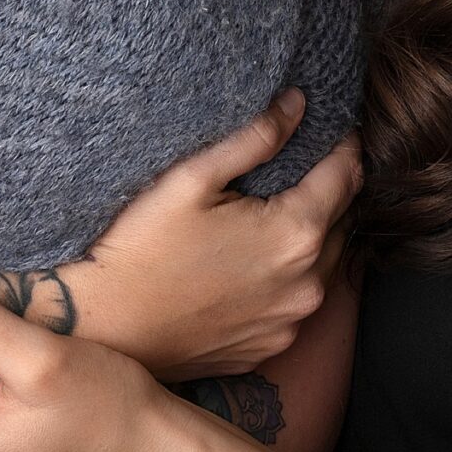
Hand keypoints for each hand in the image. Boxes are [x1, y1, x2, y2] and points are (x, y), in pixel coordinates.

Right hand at [69, 93, 362, 375]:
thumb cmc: (141, 248)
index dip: (342, 145)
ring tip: (274, 213)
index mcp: (295, 234)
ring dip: (312, 237)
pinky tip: (251, 264)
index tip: (331, 127)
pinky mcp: (269, 347)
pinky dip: (287, 279)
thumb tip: (298, 105)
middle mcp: (307, 284)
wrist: (103, 327)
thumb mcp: (192, 178)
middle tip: (300, 166)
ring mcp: (289, 322)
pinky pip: (295, 303)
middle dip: (329, 190)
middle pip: (342, 221)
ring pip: (323, 265)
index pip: (347, 175)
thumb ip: (254, 138)